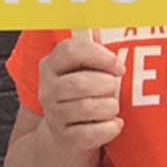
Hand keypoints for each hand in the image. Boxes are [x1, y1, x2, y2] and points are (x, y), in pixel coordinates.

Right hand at [36, 37, 124, 151]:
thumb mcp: (83, 68)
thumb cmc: (82, 94)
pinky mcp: (65, 138)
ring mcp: (54, 115)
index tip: (118, 65)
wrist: (64, 134)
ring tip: (112, 106)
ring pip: (88, 107)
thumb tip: (98, 28)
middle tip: (114, 89)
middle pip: (80, 82)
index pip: (71, 50)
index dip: (99, 55)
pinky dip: (109, 128)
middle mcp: (48, 89)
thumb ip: (91, 49)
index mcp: (52, 65)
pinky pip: (91, 133)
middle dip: (107, 85)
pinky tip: (114, 124)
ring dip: (110, 107)